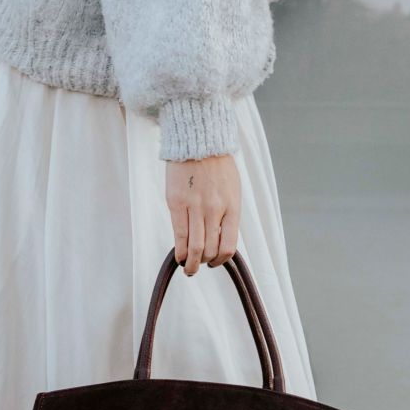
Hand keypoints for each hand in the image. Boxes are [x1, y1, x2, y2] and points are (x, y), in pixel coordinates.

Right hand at [166, 152, 241, 275]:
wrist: (199, 142)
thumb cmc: (218, 166)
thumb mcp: (233, 190)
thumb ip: (228, 214)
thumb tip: (220, 238)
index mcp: (232, 207)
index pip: (229, 246)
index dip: (221, 260)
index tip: (215, 262)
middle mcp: (214, 210)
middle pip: (210, 250)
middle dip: (205, 263)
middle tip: (200, 265)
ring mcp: (194, 207)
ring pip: (194, 247)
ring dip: (191, 263)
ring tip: (189, 267)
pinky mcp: (176, 203)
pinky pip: (179, 235)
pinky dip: (180, 251)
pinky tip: (180, 256)